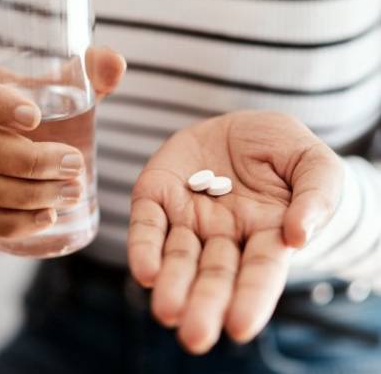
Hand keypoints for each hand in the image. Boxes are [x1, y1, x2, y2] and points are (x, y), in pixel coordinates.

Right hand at [0, 48, 124, 237]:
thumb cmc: (26, 101)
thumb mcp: (51, 80)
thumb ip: (88, 70)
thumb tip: (116, 64)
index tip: (36, 118)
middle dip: (24, 161)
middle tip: (73, 167)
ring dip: (20, 196)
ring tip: (67, 195)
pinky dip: (2, 222)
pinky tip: (41, 220)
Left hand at [128, 111, 342, 353]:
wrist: (241, 125)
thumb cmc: (283, 149)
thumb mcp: (314, 164)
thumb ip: (317, 197)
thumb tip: (299, 236)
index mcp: (266, 234)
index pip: (259, 273)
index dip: (250, 298)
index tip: (239, 327)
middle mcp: (224, 235)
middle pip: (214, 275)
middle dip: (204, 304)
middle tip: (194, 336)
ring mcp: (188, 217)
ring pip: (178, 257)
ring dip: (172, 284)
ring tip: (167, 309)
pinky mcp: (156, 195)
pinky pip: (147, 224)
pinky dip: (144, 247)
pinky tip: (145, 271)